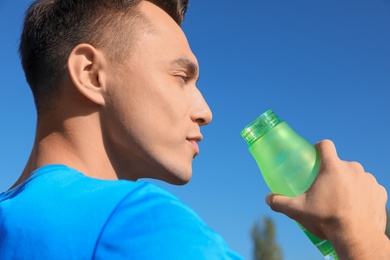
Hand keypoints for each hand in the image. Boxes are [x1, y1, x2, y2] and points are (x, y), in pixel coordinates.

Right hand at [265, 140, 388, 258]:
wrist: (357, 238)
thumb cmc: (327, 220)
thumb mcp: (298, 210)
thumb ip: (280, 202)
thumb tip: (267, 198)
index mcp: (333, 167)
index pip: (326, 145)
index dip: (319, 147)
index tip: (315, 154)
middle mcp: (353, 169)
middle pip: (340, 163)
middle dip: (333, 172)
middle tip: (325, 187)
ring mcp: (368, 180)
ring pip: (355, 175)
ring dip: (349, 182)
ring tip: (341, 198)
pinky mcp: (380, 192)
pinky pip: (369, 187)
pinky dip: (363, 193)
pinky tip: (356, 205)